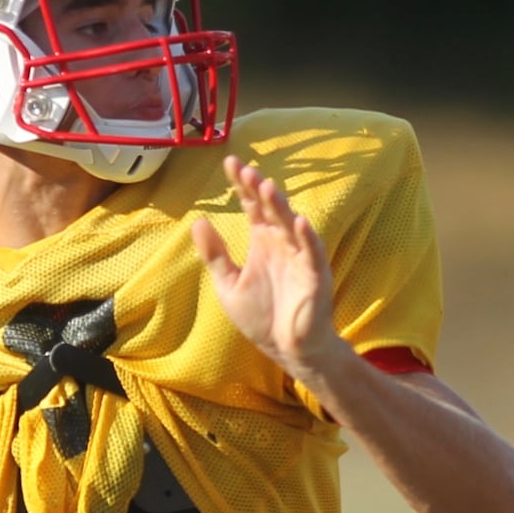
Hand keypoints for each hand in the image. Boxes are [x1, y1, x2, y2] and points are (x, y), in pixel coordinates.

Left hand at [190, 156, 339, 377]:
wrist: (286, 349)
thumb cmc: (261, 316)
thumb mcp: (228, 284)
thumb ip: (214, 254)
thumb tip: (198, 221)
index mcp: (262, 241)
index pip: (252, 206)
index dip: (242, 186)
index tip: (230, 163)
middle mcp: (282, 243)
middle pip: (270, 209)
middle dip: (258, 190)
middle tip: (246, 170)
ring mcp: (300, 258)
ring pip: (291, 226)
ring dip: (281, 207)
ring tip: (267, 187)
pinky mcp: (315, 277)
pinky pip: (312, 254)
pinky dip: (307, 238)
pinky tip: (299, 222)